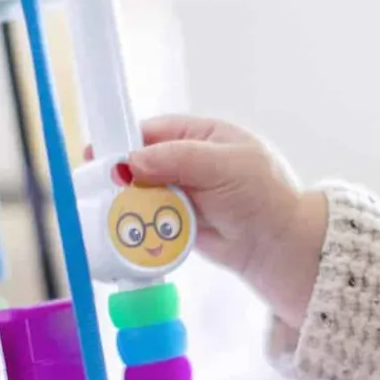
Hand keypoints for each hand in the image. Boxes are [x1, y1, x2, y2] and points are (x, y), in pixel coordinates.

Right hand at [90, 115, 327, 328]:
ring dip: (130, 200)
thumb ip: (177, 159)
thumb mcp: (224, 166)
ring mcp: (183, 192)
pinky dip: (140, 221)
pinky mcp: (178, 220)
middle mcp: (189, 162)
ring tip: (114, 209)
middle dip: (123, 174)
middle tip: (100, 184)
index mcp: (202, 136)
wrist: (279, 247)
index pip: (155, 132)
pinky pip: (151, 217)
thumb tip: (132, 160)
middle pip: (142, 162)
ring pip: (143, 191)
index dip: (126, 140)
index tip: (100, 151)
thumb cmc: (263, 195)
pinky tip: (130, 226)